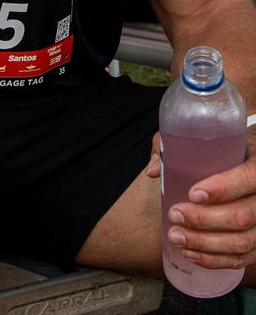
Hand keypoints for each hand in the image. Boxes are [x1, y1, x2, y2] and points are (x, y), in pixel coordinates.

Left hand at [157, 128, 255, 270]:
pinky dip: (215, 260)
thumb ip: (181, 148)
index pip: (247, 180)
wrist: (253, 164)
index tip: (193, 194)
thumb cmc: (231, 148)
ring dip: (205, 244)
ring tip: (177, 237)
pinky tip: (191, 253)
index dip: (222, 189)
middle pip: (242, 216)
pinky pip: (242, 258)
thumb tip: (154, 170)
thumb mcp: (215, 140)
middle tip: (175, 215)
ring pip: (242, 242)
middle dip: (204, 220)